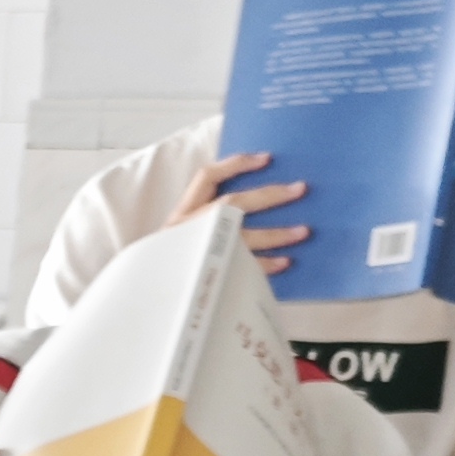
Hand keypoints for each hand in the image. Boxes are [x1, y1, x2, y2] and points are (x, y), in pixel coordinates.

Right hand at [168, 149, 312, 276]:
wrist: (150, 296)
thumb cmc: (171, 263)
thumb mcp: (180, 235)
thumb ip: (205, 218)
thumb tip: (251, 201)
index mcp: (183, 213)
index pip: (207, 177)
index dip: (236, 164)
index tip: (267, 158)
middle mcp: (190, 227)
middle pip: (233, 203)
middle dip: (270, 195)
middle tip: (299, 189)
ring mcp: (201, 251)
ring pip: (244, 236)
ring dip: (277, 234)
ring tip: (303, 231)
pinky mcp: (210, 273)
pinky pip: (244, 267)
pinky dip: (267, 265)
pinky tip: (286, 261)